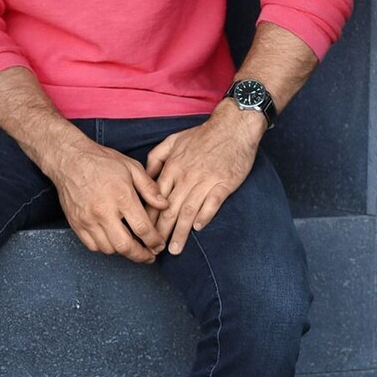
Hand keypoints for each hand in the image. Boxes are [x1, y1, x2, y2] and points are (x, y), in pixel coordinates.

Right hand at [48, 141, 168, 263]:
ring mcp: (87, 219)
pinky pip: (92, 246)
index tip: (159, 245)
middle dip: (140, 256)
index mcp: (121, 197)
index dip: (154, 241)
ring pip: (108, 249)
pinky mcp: (76, 223)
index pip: (142, 228)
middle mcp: (103, 211)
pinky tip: (113, 241)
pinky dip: (105, 248)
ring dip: (123, 252)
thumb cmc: (100, 161)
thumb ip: (150, 188)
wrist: (69, 159)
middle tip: (149, 256)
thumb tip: (164, 205)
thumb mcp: (131, 167)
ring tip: (132, 247)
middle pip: (125, 246)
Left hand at [146, 104, 263, 253]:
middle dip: (161, 232)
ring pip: (189, 209)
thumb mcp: (173, 141)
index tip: (143, 234)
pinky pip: (213, 201)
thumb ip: (156, 158)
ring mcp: (206, 179)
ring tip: (174, 249)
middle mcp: (186, 176)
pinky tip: (198, 228)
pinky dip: (205, 215)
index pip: (156, 198)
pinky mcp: (224, 182)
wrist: (233, 126)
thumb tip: (146, 177)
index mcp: (172, 168)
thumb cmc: (202, 135)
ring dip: (180, 231)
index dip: (149, 218)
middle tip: (154, 250)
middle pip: (170, 209)